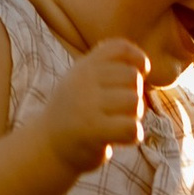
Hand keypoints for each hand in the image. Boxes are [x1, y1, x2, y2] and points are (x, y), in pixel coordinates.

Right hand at [44, 41, 149, 171]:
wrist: (49, 145)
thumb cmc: (76, 111)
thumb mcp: (84, 80)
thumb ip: (109, 67)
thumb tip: (145, 66)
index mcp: (85, 66)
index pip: (120, 49)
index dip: (138, 60)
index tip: (138, 75)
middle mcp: (84, 81)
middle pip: (133, 78)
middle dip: (136, 95)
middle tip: (121, 109)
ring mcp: (86, 105)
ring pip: (134, 103)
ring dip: (134, 116)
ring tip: (119, 122)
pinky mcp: (92, 131)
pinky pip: (131, 128)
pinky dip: (133, 135)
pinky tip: (121, 138)